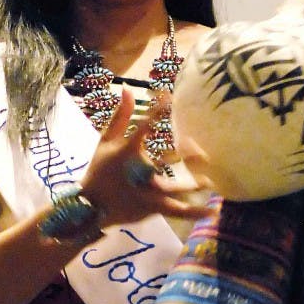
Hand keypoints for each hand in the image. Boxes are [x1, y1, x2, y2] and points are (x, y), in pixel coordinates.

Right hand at [80, 86, 209, 227]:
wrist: (91, 205)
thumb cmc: (100, 170)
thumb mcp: (106, 141)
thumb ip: (120, 116)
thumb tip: (129, 89)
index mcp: (128, 150)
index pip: (144, 126)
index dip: (157, 110)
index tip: (170, 97)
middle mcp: (140, 170)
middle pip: (167, 159)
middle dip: (187, 155)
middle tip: (204, 152)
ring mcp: (148, 191)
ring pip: (176, 188)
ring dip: (195, 184)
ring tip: (212, 181)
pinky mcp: (153, 208)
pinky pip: (177, 211)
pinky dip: (194, 213)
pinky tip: (212, 213)